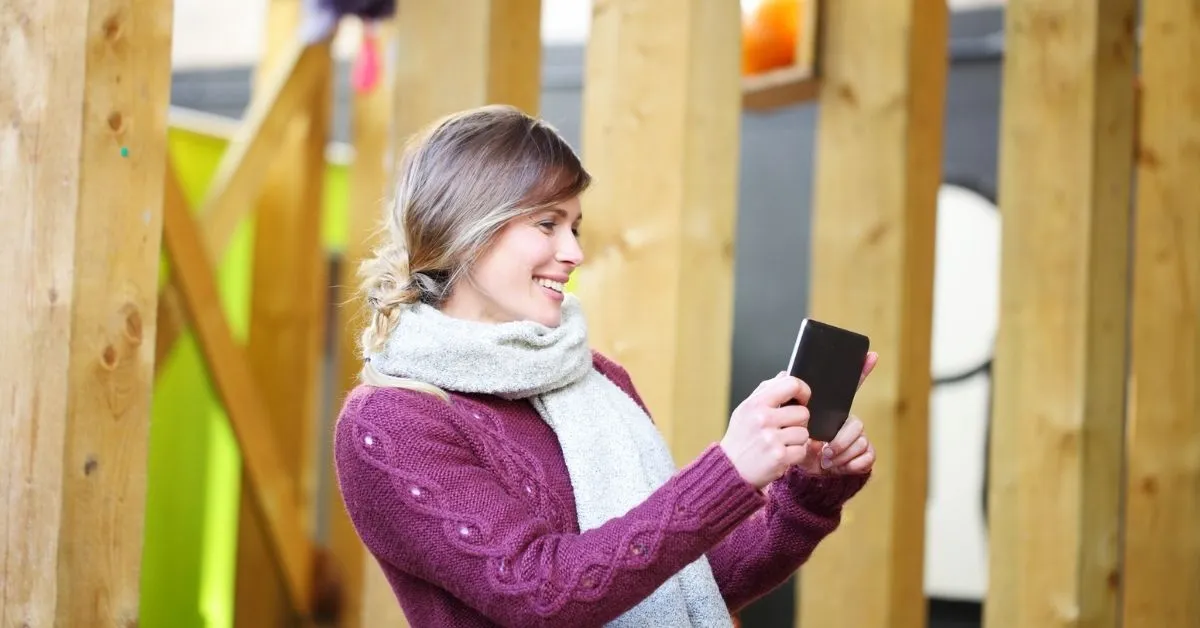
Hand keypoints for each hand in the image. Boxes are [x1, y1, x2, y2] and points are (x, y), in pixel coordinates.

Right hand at [720, 374, 812, 488]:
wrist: (730, 469)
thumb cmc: (740, 438)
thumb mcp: (745, 410)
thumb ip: (765, 390)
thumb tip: (784, 374)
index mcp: (755, 404)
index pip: (791, 384)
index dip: (803, 390)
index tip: (802, 398)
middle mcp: (763, 419)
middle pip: (803, 412)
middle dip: (798, 422)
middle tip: (784, 428)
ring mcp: (771, 439)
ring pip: (804, 433)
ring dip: (796, 440)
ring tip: (780, 443)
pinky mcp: (779, 457)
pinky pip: (802, 450)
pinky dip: (795, 455)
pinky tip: (781, 454)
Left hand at [797, 351, 878, 475]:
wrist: (803, 471)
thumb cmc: (795, 445)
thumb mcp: (788, 425)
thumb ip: (788, 403)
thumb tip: (785, 375)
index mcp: (832, 411)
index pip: (849, 387)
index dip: (861, 370)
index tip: (870, 354)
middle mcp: (848, 421)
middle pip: (856, 423)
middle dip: (840, 441)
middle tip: (824, 450)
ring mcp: (858, 438)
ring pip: (861, 441)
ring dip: (842, 454)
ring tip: (826, 460)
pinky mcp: (865, 456)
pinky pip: (867, 456)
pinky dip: (852, 465)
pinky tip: (839, 467)